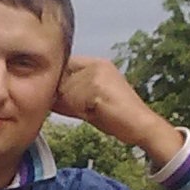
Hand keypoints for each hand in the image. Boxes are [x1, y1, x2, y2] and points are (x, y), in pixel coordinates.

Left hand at [55, 57, 184, 168]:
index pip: (65, 65)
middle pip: (61, 76)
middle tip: (73, 109)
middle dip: (59, 93)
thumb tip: (47, 93)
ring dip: (66, 104)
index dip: (58, 82)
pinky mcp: (97, 86)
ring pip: (64, 88)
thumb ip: (72, 91)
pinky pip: (71, 98)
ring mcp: (97, 74)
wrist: (141, 126)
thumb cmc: (116, 117)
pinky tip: (89, 114)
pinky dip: (73, 109)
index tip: (58, 97)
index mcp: (97, 63)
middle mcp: (97, 64)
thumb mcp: (91, 99)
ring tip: (86, 112)